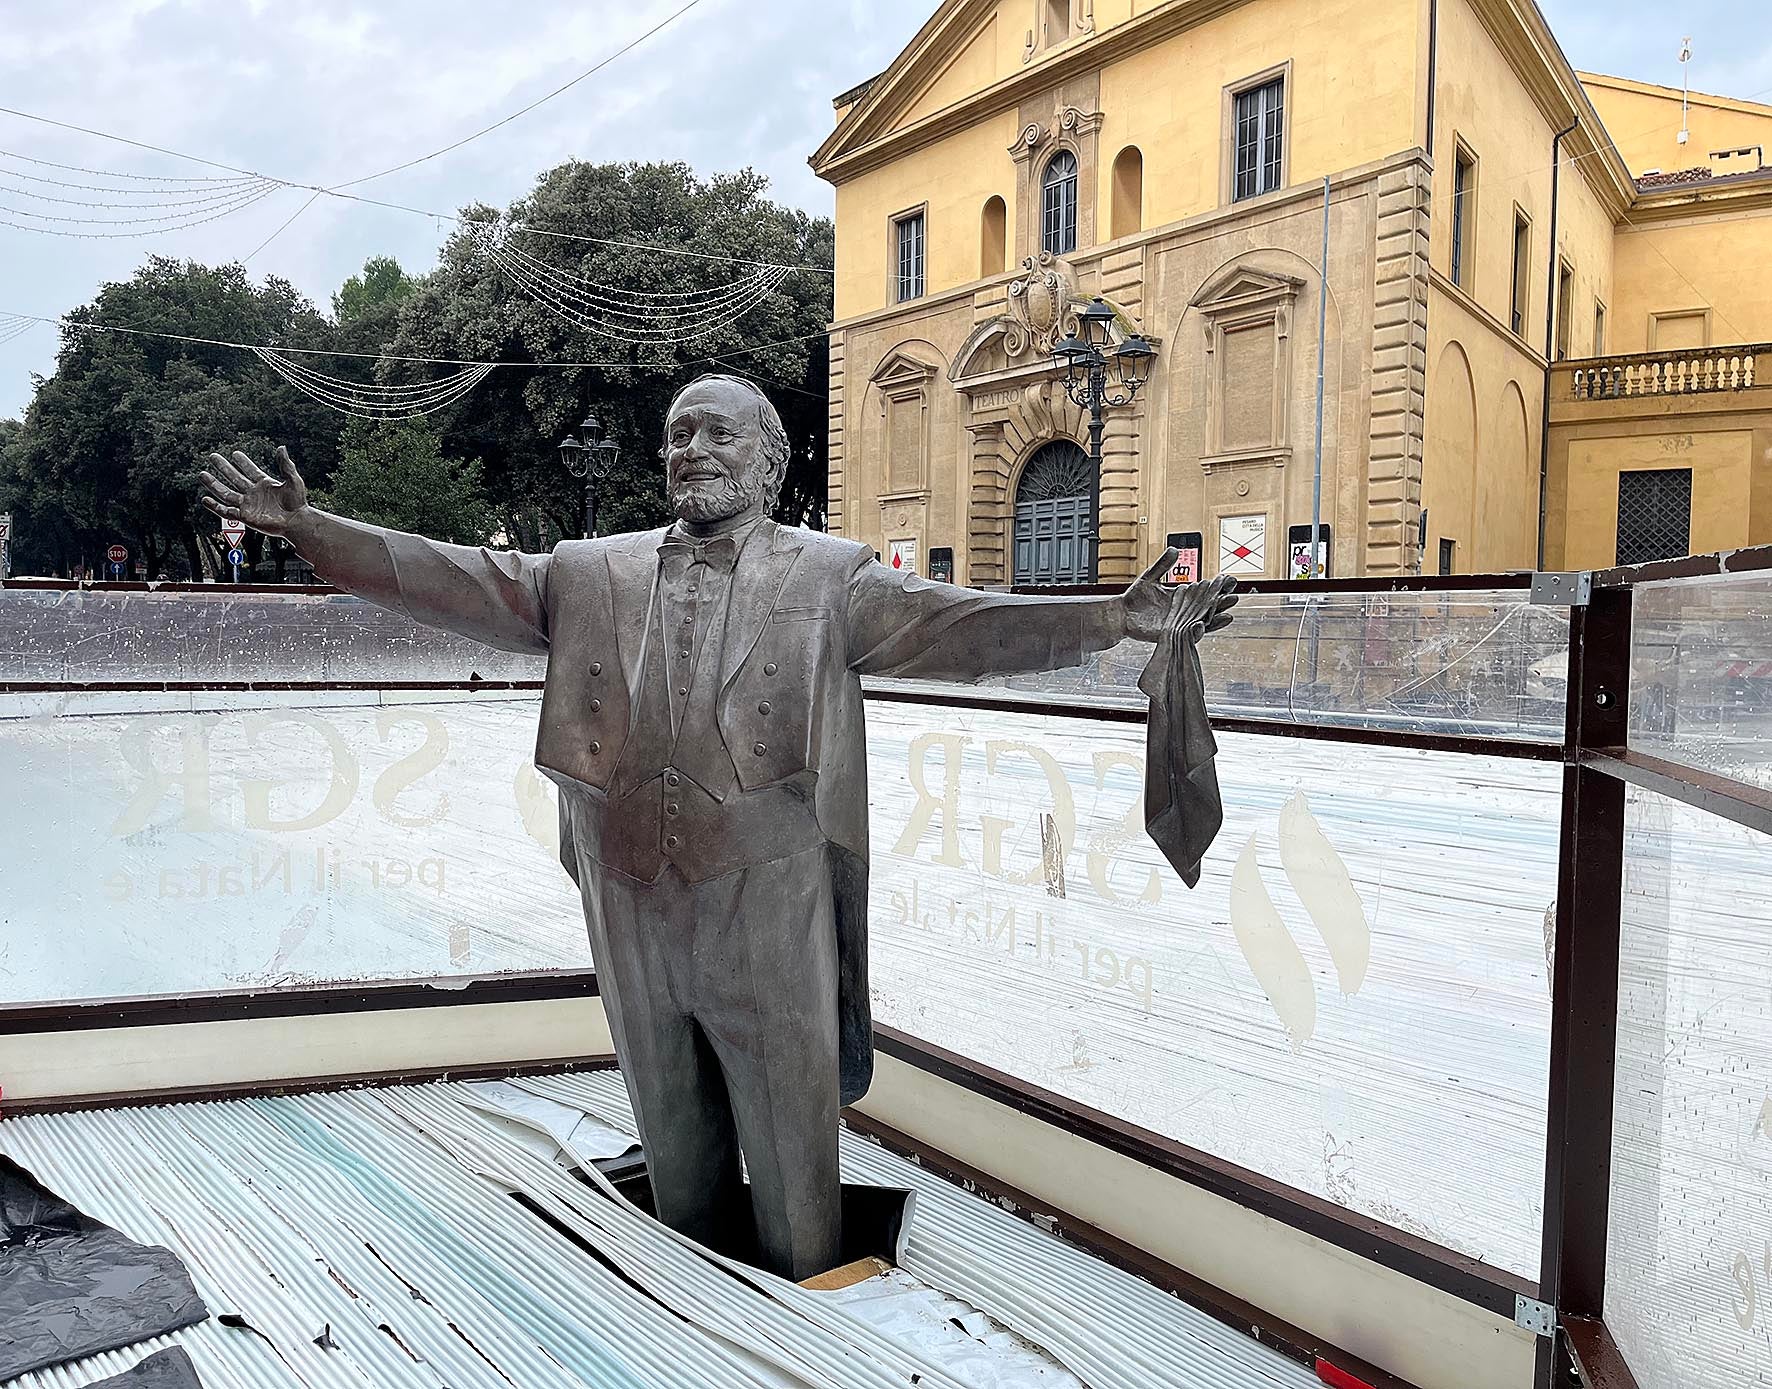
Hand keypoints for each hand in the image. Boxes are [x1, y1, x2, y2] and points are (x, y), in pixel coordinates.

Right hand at [199, 446, 308, 537]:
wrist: (297, 522)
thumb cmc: (298, 503)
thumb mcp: (293, 480)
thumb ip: (286, 465)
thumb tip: (281, 447)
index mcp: (264, 484)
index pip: (250, 470)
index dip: (243, 462)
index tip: (235, 454)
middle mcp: (254, 493)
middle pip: (234, 478)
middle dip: (223, 467)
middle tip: (213, 456)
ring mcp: (248, 505)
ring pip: (226, 493)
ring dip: (214, 484)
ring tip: (202, 474)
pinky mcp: (245, 517)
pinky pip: (226, 512)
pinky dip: (215, 507)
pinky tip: (205, 499)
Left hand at [1121, 548, 1239, 643]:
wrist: (1121, 615)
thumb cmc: (1135, 598)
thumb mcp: (1150, 577)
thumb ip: (1163, 565)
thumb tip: (1175, 549)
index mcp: (1182, 597)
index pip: (1204, 591)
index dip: (1217, 587)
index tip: (1229, 580)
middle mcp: (1183, 611)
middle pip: (1207, 607)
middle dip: (1221, 603)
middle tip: (1233, 596)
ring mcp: (1178, 623)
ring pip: (1202, 622)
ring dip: (1215, 619)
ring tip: (1228, 614)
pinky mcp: (1171, 634)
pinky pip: (1187, 634)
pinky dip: (1196, 631)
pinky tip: (1203, 624)